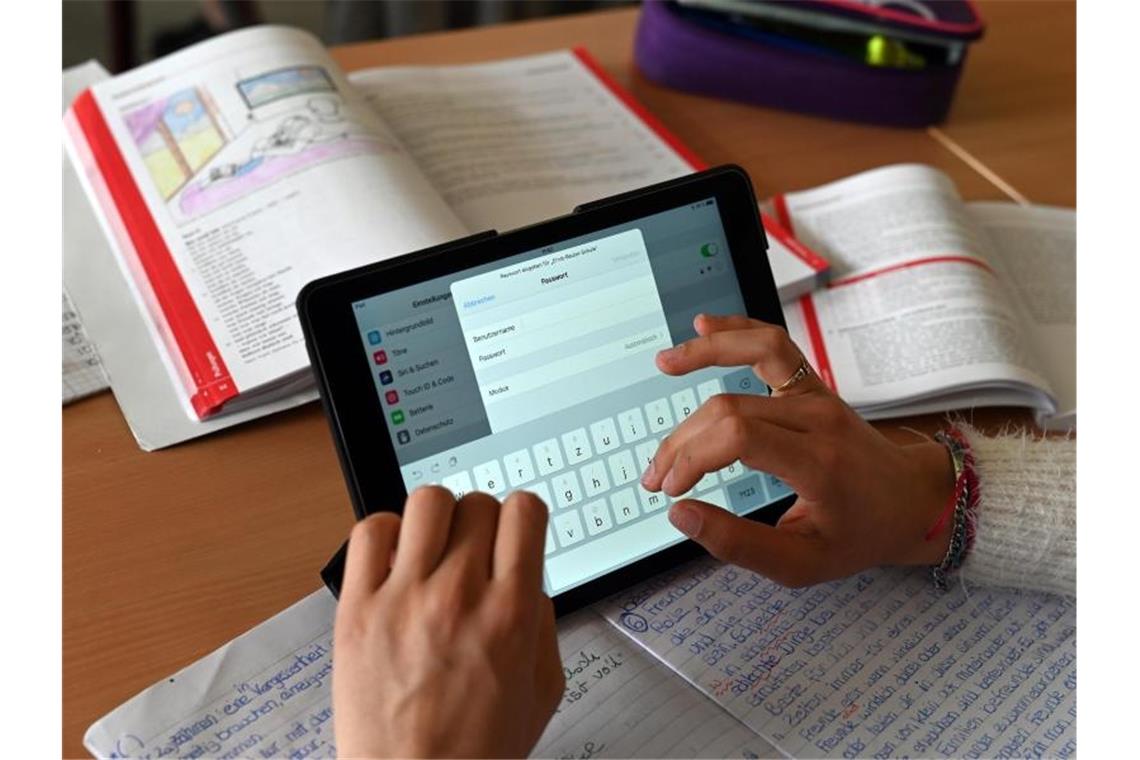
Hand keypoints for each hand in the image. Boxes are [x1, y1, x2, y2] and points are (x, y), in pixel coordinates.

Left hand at [333, 487, 563, 757]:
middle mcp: (461, 596)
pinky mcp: (358, 609)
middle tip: (472, 551)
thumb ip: (543, 622)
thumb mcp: (542, 689)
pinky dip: (384, 532)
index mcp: (511, 613)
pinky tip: (394, 559)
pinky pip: (370, 531)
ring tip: (432, 548)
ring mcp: (405, 598)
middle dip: (481, 522)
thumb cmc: (474, 752)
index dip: (522, 516)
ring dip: (437, 518)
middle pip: (478, 503)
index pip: (524, 511)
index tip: (514, 530)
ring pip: (428, 502)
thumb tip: (527, 576)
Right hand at [640, 314, 955, 586]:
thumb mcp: (802, 564)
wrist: (910, 501)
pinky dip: (737, 329)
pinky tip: (704, 324)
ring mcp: (816, 394)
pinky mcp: (811, 383)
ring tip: (664, 364)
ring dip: (704, 354)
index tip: (670, 488)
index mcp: (818, 463)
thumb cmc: (859, 533)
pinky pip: (774, 343)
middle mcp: (818, 419)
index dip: (692, 457)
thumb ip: (738, 544)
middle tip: (657, 475)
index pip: (738, 436)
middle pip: (730, 406)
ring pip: (754, 354)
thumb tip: (681, 514)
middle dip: (682, 440)